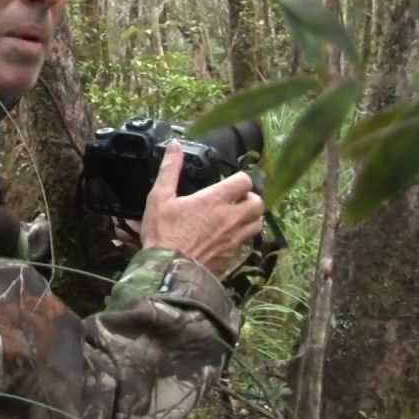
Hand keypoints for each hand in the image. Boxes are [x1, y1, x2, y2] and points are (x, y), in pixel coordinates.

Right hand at [139, 143, 264, 275]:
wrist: (168, 272)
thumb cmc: (163, 234)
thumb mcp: (159, 197)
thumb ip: (169, 169)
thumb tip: (174, 145)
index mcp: (215, 200)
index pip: (245, 181)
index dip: (238, 179)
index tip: (228, 183)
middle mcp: (231, 218)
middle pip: (258, 202)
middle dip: (249, 198)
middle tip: (235, 200)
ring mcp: (235, 239)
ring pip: (258, 223)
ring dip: (250, 217)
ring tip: (235, 217)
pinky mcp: (234, 256)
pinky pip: (248, 243)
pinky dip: (243, 237)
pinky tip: (228, 237)